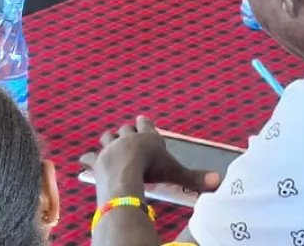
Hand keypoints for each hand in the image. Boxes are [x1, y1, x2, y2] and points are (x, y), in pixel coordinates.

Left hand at [80, 116, 222, 197]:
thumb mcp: (174, 172)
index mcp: (146, 136)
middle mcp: (128, 137)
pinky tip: (84, 159)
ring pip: (107, 137)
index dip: (145, 123)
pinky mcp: (97, 160)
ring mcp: (110, 147)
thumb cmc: (151, 170)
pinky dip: (88, 158)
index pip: (145, 123)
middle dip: (126, 132)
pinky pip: (90, 157)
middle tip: (128, 137)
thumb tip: (219, 181)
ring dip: (109, 141)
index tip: (143, 121)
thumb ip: (194, 177)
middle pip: (125, 129)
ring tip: (110, 144)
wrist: (124, 175)